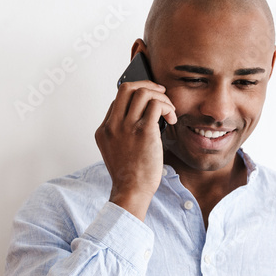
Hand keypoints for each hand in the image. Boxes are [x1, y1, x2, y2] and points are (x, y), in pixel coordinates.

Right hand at [95, 81, 176, 221]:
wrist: (131, 190)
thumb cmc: (129, 175)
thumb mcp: (115, 152)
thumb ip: (121, 134)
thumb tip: (140, 117)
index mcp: (103, 130)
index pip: (118, 100)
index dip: (136, 96)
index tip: (150, 101)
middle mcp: (112, 125)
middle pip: (126, 88)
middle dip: (147, 85)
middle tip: (160, 93)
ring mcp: (126, 127)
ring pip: (143, 93)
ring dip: (161, 97)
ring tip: (169, 110)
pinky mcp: (143, 131)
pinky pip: (156, 105)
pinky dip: (167, 107)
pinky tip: (172, 118)